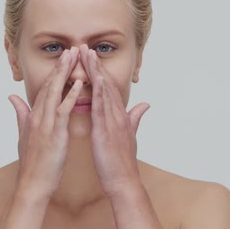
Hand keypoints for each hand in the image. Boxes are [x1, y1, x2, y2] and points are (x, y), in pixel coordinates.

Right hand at [8, 47, 81, 198]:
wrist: (33, 183)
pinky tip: (79, 83)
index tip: (63, 58)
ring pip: (55, 92)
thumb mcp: (23, 134)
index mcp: (34, 116)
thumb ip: (20, 113)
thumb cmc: (33, 162)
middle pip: (49, 85)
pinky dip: (71, 95)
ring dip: (65, 73)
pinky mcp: (55, 133)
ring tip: (74, 57)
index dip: (53, 73)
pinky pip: (64, 109)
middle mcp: (38, 116)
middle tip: (71, 49)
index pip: (44, 89)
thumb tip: (12, 96)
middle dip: (60, 66)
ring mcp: (45, 123)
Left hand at [78, 45, 149, 198]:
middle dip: (95, 65)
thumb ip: (135, 118)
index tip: (90, 56)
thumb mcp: (130, 136)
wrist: (124, 181)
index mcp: (119, 115)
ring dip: (94, 72)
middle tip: (84, 47)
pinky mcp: (105, 131)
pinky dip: (96, 92)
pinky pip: (100, 108)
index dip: (100, 71)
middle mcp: (117, 115)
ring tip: (85, 55)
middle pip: (106, 84)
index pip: (108, 88)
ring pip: (103, 91)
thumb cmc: (123, 161)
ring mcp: (112, 122)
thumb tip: (145, 105)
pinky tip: (90, 80)